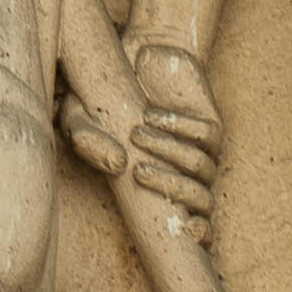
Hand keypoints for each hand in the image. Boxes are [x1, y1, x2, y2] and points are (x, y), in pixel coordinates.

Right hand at [63, 55, 221, 228]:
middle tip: (138, 171)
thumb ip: (87, 142)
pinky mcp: (211, 124)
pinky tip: (149, 115)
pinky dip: (177, 128)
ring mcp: (204, 152)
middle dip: (170, 186)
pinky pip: (205, 134)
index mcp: (168, 194)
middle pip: (201, 199)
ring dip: (168, 152)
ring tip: (136, 134)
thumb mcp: (79, 118)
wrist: (131, 58)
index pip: (199, 226)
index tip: (188, 229)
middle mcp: (191, 178)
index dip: (201, 233)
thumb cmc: (100, 97)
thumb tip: (117, 163)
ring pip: (200, 165)